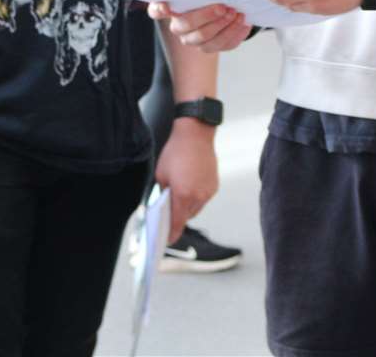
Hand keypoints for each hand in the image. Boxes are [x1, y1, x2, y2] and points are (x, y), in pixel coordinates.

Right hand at [149, 1, 250, 51]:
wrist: (220, 6)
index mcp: (170, 9)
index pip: (156, 11)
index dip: (159, 10)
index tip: (165, 7)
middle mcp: (179, 27)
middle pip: (187, 26)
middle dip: (207, 16)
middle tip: (223, 7)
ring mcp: (194, 40)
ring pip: (206, 40)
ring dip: (224, 27)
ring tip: (236, 14)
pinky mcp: (211, 47)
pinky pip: (223, 45)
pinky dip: (235, 34)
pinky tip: (244, 23)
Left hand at [154, 120, 217, 243]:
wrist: (196, 134)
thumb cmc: (175, 152)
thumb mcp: (161, 175)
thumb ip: (162, 195)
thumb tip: (163, 207)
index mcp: (183, 196)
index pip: (177, 224)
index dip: (170, 235)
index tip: (166, 241)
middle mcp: (198, 197)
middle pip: (186, 217)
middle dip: (177, 215)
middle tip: (168, 207)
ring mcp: (208, 191)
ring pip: (195, 208)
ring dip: (187, 205)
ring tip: (180, 191)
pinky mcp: (214, 185)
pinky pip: (203, 198)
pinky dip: (196, 196)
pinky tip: (190, 183)